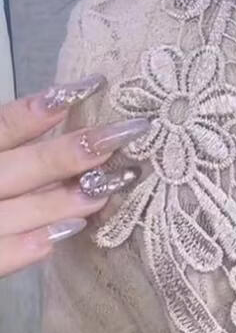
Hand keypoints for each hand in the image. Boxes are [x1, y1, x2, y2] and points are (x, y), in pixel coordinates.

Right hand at [0, 75, 149, 277]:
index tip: (92, 86)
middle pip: (20, 165)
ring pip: (14, 210)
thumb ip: (10, 143)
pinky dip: (26, 246)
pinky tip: (67, 232)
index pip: (3, 125)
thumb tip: (60, 114)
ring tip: (112, 186)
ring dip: (63, 198)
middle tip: (126, 135)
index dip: (42, 107)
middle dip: (73, 152)